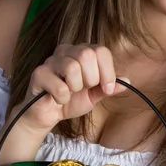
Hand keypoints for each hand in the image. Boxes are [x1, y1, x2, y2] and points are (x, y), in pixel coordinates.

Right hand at [11, 44, 127, 133]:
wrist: (48, 115)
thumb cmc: (71, 101)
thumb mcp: (94, 95)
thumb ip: (108, 88)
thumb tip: (127, 81)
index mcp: (81, 52)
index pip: (101, 50)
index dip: (108, 71)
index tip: (107, 88)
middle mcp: (66, 51)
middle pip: (87, 54)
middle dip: (91, 79)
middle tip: (83, 89)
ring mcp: (50, 61)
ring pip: (72, 67)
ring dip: (75, 88)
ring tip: (70, 93)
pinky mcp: (38, 74)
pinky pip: (59, 85)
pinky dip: (63, 98)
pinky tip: (58, 99)